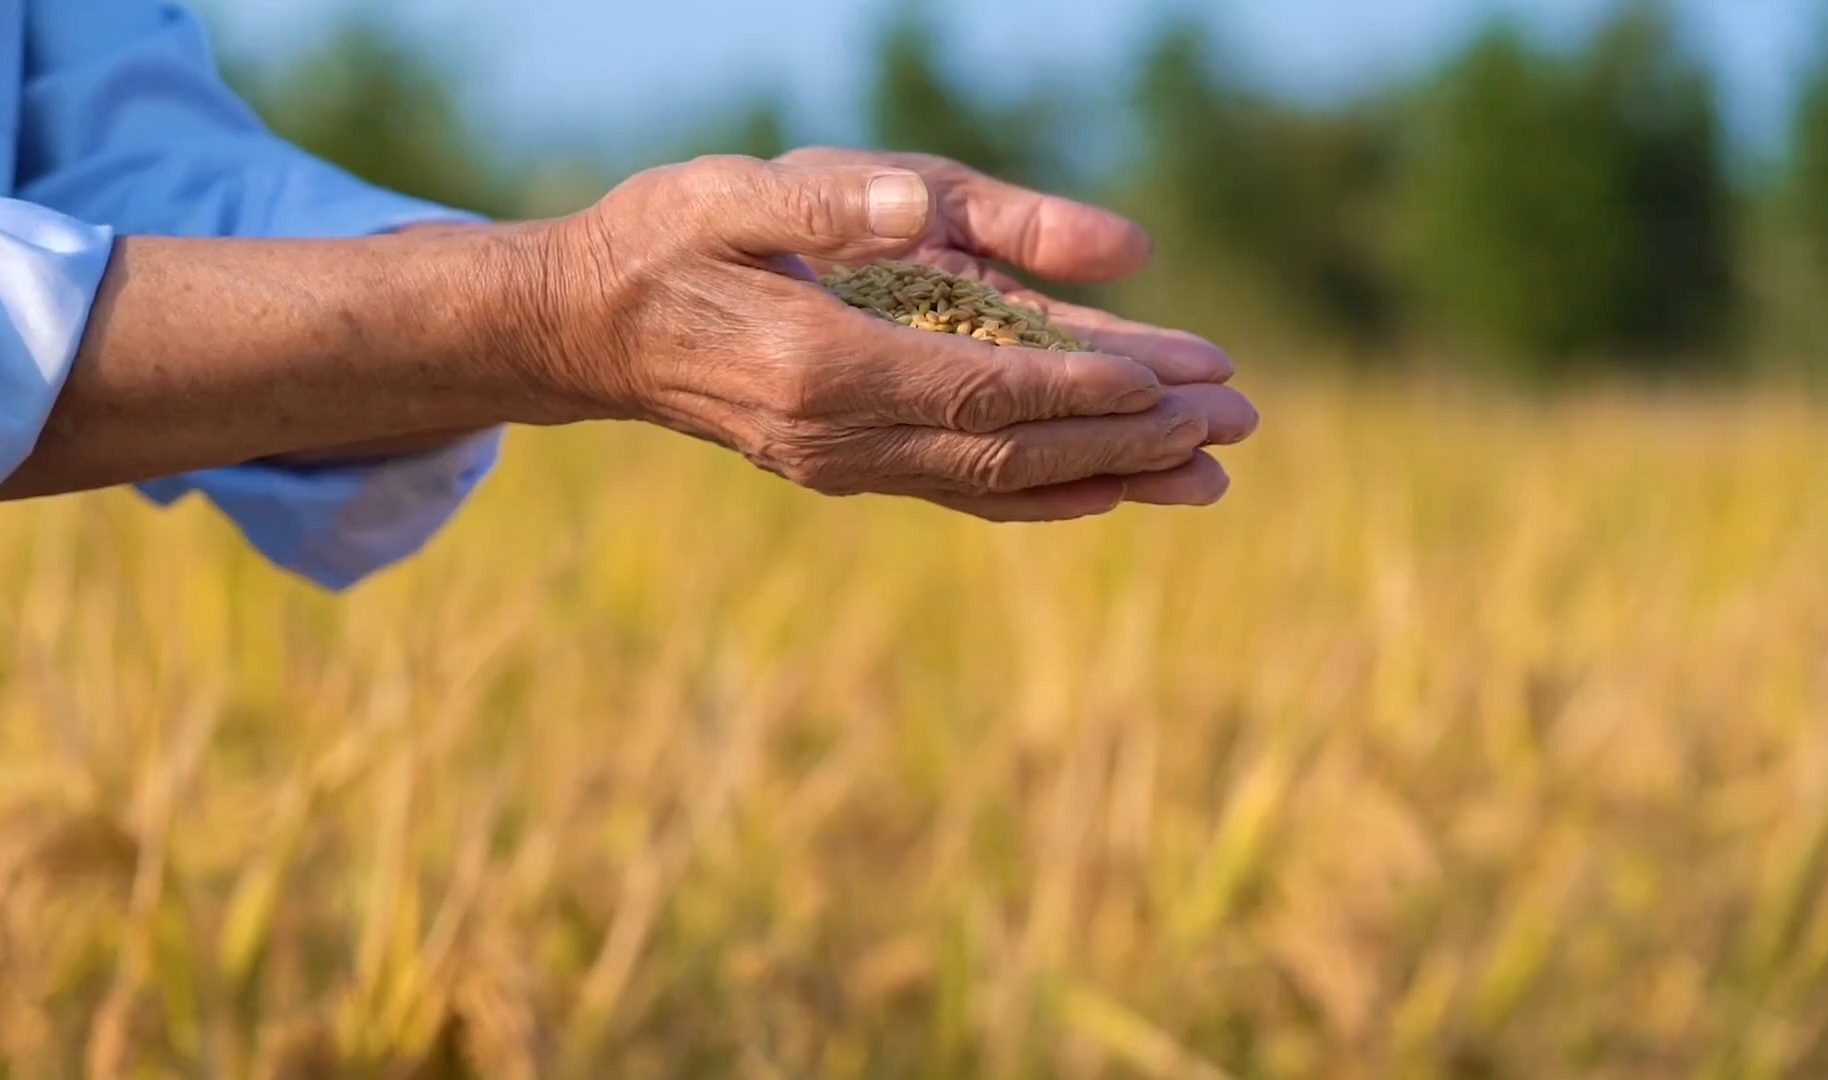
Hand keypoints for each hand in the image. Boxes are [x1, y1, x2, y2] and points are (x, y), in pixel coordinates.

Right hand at [519, 155, 1256, 520]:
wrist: (590, 331)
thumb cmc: (668, 240)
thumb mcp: (737, 192)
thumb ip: (842, 202)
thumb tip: (929, 212)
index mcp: (821, 366)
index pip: (984, 386)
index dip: (1086, 387)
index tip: (1180, 382)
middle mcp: (841, 436)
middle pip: (1013, 445)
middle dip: (1130, 436)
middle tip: (1237, 422)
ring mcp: (846, 465)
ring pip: (1000, 480)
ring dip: (1109, 476)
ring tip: (1211, 474)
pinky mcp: (850, 469)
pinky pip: (964, 490)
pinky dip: (1044, 494)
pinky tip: (1111, 493)